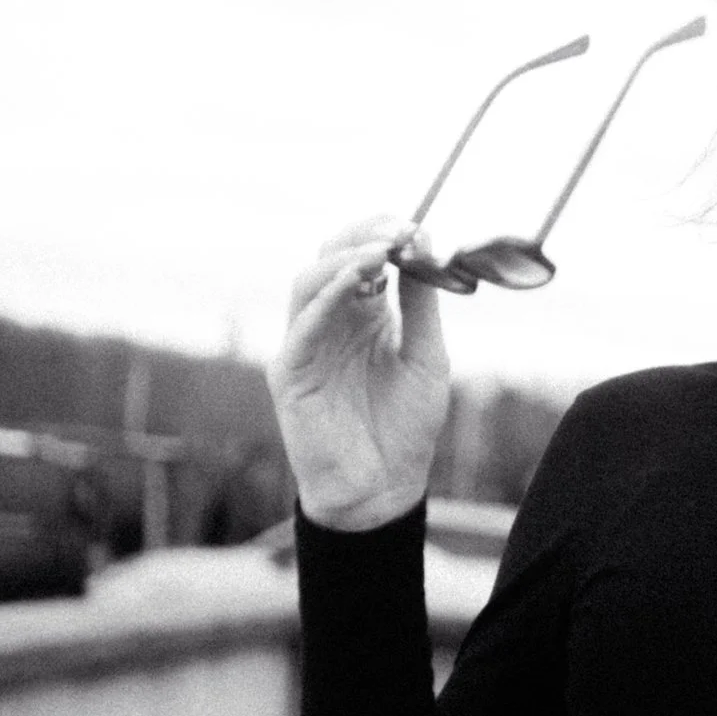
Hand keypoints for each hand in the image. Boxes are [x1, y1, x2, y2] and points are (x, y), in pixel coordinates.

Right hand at [271, 214, 452, 532]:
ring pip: (308, 283)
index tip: (416, 227)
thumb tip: (424, 249)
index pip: (361, 256)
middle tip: (399, 232)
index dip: (383, 235)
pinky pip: (301, 326)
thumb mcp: (426, 356)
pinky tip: (355, 282)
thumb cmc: (405, 426)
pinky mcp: (290, 373)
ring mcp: (306, 345)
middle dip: (363, 237)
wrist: (384, 487)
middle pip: (330, 258)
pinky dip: (326, 298)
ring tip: (379, 252)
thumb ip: (421, 306)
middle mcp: (330, 322)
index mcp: (363, 315)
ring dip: (343, 260)